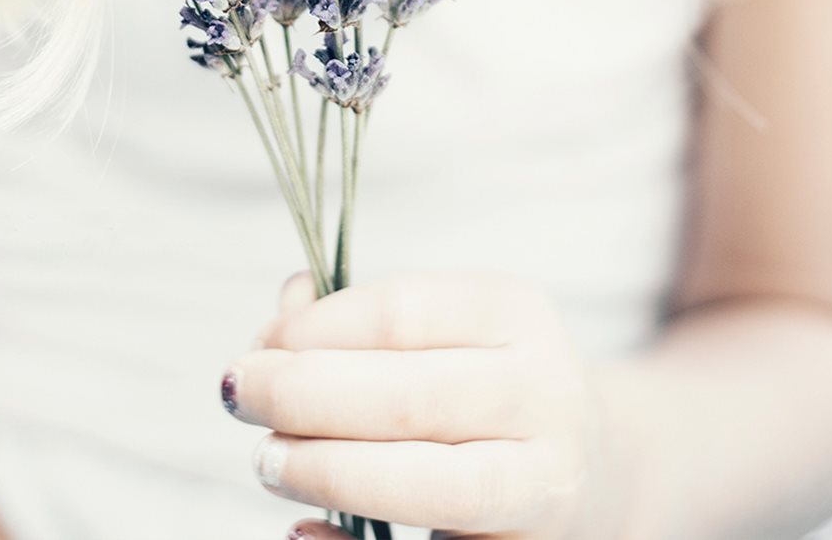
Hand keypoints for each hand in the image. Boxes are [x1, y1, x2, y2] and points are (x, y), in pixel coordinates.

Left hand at [220, 269, 626, 539]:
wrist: (593, 468)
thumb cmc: (483, 388)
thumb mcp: (442, 331)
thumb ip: (359, 321)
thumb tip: (281, 313)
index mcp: (517, 316)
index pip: (400, 314)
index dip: (313, 331)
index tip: (261, 344)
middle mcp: (544, 395)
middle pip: (407, 397)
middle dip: (300, 397)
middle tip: (238, 396)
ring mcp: (543, 482)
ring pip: (427, 484)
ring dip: (325, 471)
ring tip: (266, 460)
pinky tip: (301, 527)